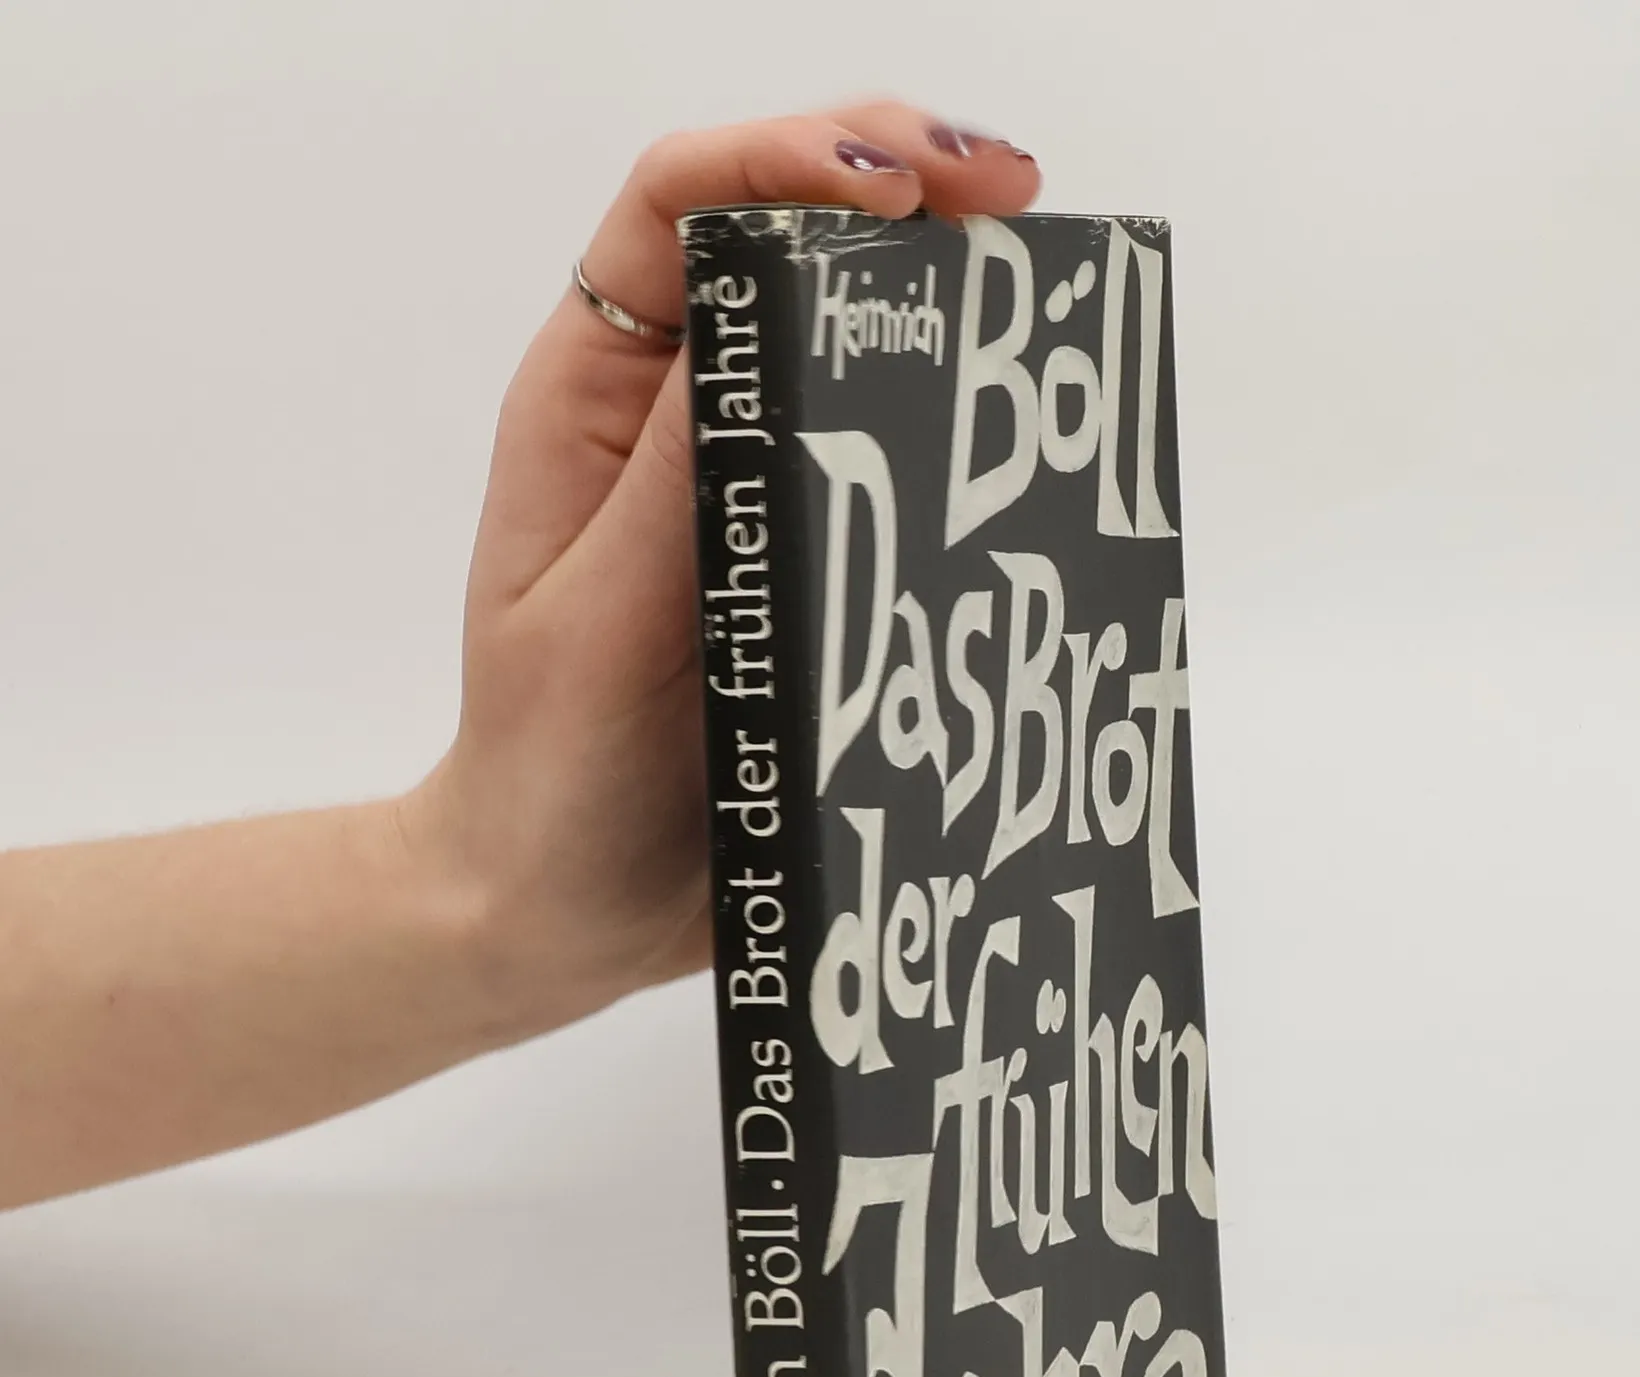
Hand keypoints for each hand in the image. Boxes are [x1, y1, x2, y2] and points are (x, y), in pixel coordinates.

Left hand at [405, 103, 1041, 1035]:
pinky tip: (1024, 437)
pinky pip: (891, 469)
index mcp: (596, 403)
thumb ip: (674, 481)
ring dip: (943, 294)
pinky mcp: (812, 564)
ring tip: (1037, 289)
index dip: (785, 157)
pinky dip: (957, 431)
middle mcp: (679, 423)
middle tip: (1014, 194)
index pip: (677, 209)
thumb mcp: (596, 623)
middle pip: (783, 239)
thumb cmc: (552, 773)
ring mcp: (753, 490)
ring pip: (851, 343)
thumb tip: (768, 307)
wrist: (564, 906)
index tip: (898, 183)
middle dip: (900, 183)